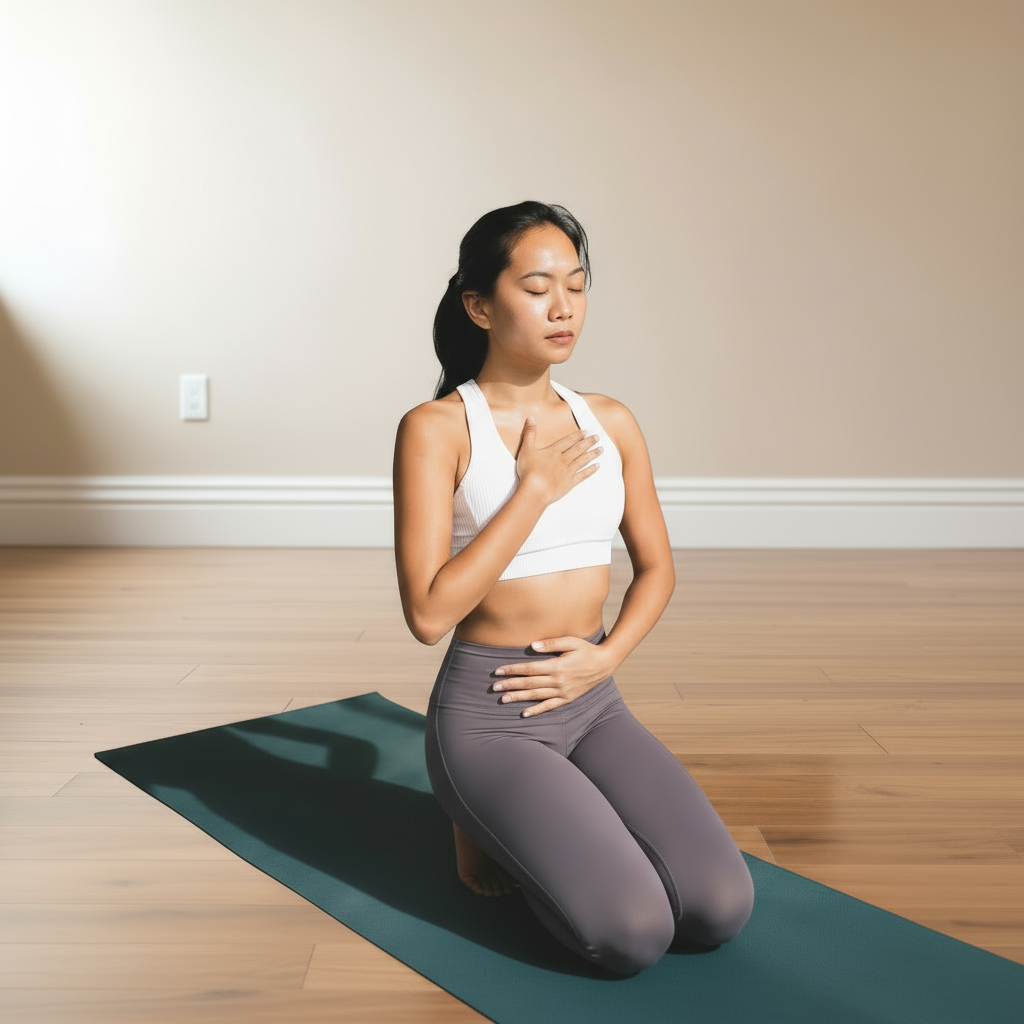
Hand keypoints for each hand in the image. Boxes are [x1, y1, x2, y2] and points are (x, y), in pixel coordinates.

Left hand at [492, 635, 614, 716]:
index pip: (529, 669)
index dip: (513, 670)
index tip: (498, 671)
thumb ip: (551, 644)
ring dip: (518, 697)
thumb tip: (532, 646)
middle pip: (529, 683)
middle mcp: (558, 681)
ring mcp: (562, 692)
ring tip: (503, 699)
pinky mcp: (567, 698)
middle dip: (510, 685)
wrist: (604, 664)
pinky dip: (536, 710)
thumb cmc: (586, 650)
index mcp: (557, 666)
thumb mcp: (571, 641)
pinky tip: (524, 713)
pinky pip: (549, 706)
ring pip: (536, 696)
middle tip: (494, 687)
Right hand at [515, 419, 601, 505]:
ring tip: (601, 449)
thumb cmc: (529, 471)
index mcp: (553, 451)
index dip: (576, 436)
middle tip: (597, 437)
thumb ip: (529, 433)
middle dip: (588, 442)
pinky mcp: (570, 483)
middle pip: (578, 449)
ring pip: (583, 460)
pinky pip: (583, 475)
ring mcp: (568, 471)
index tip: (585, 432)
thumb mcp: (526, 449)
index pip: (567, 441)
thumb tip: (530, 418)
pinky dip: (591, 470)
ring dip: (592, 454)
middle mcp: (563, 459)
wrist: (536, 489)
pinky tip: (597, 466)